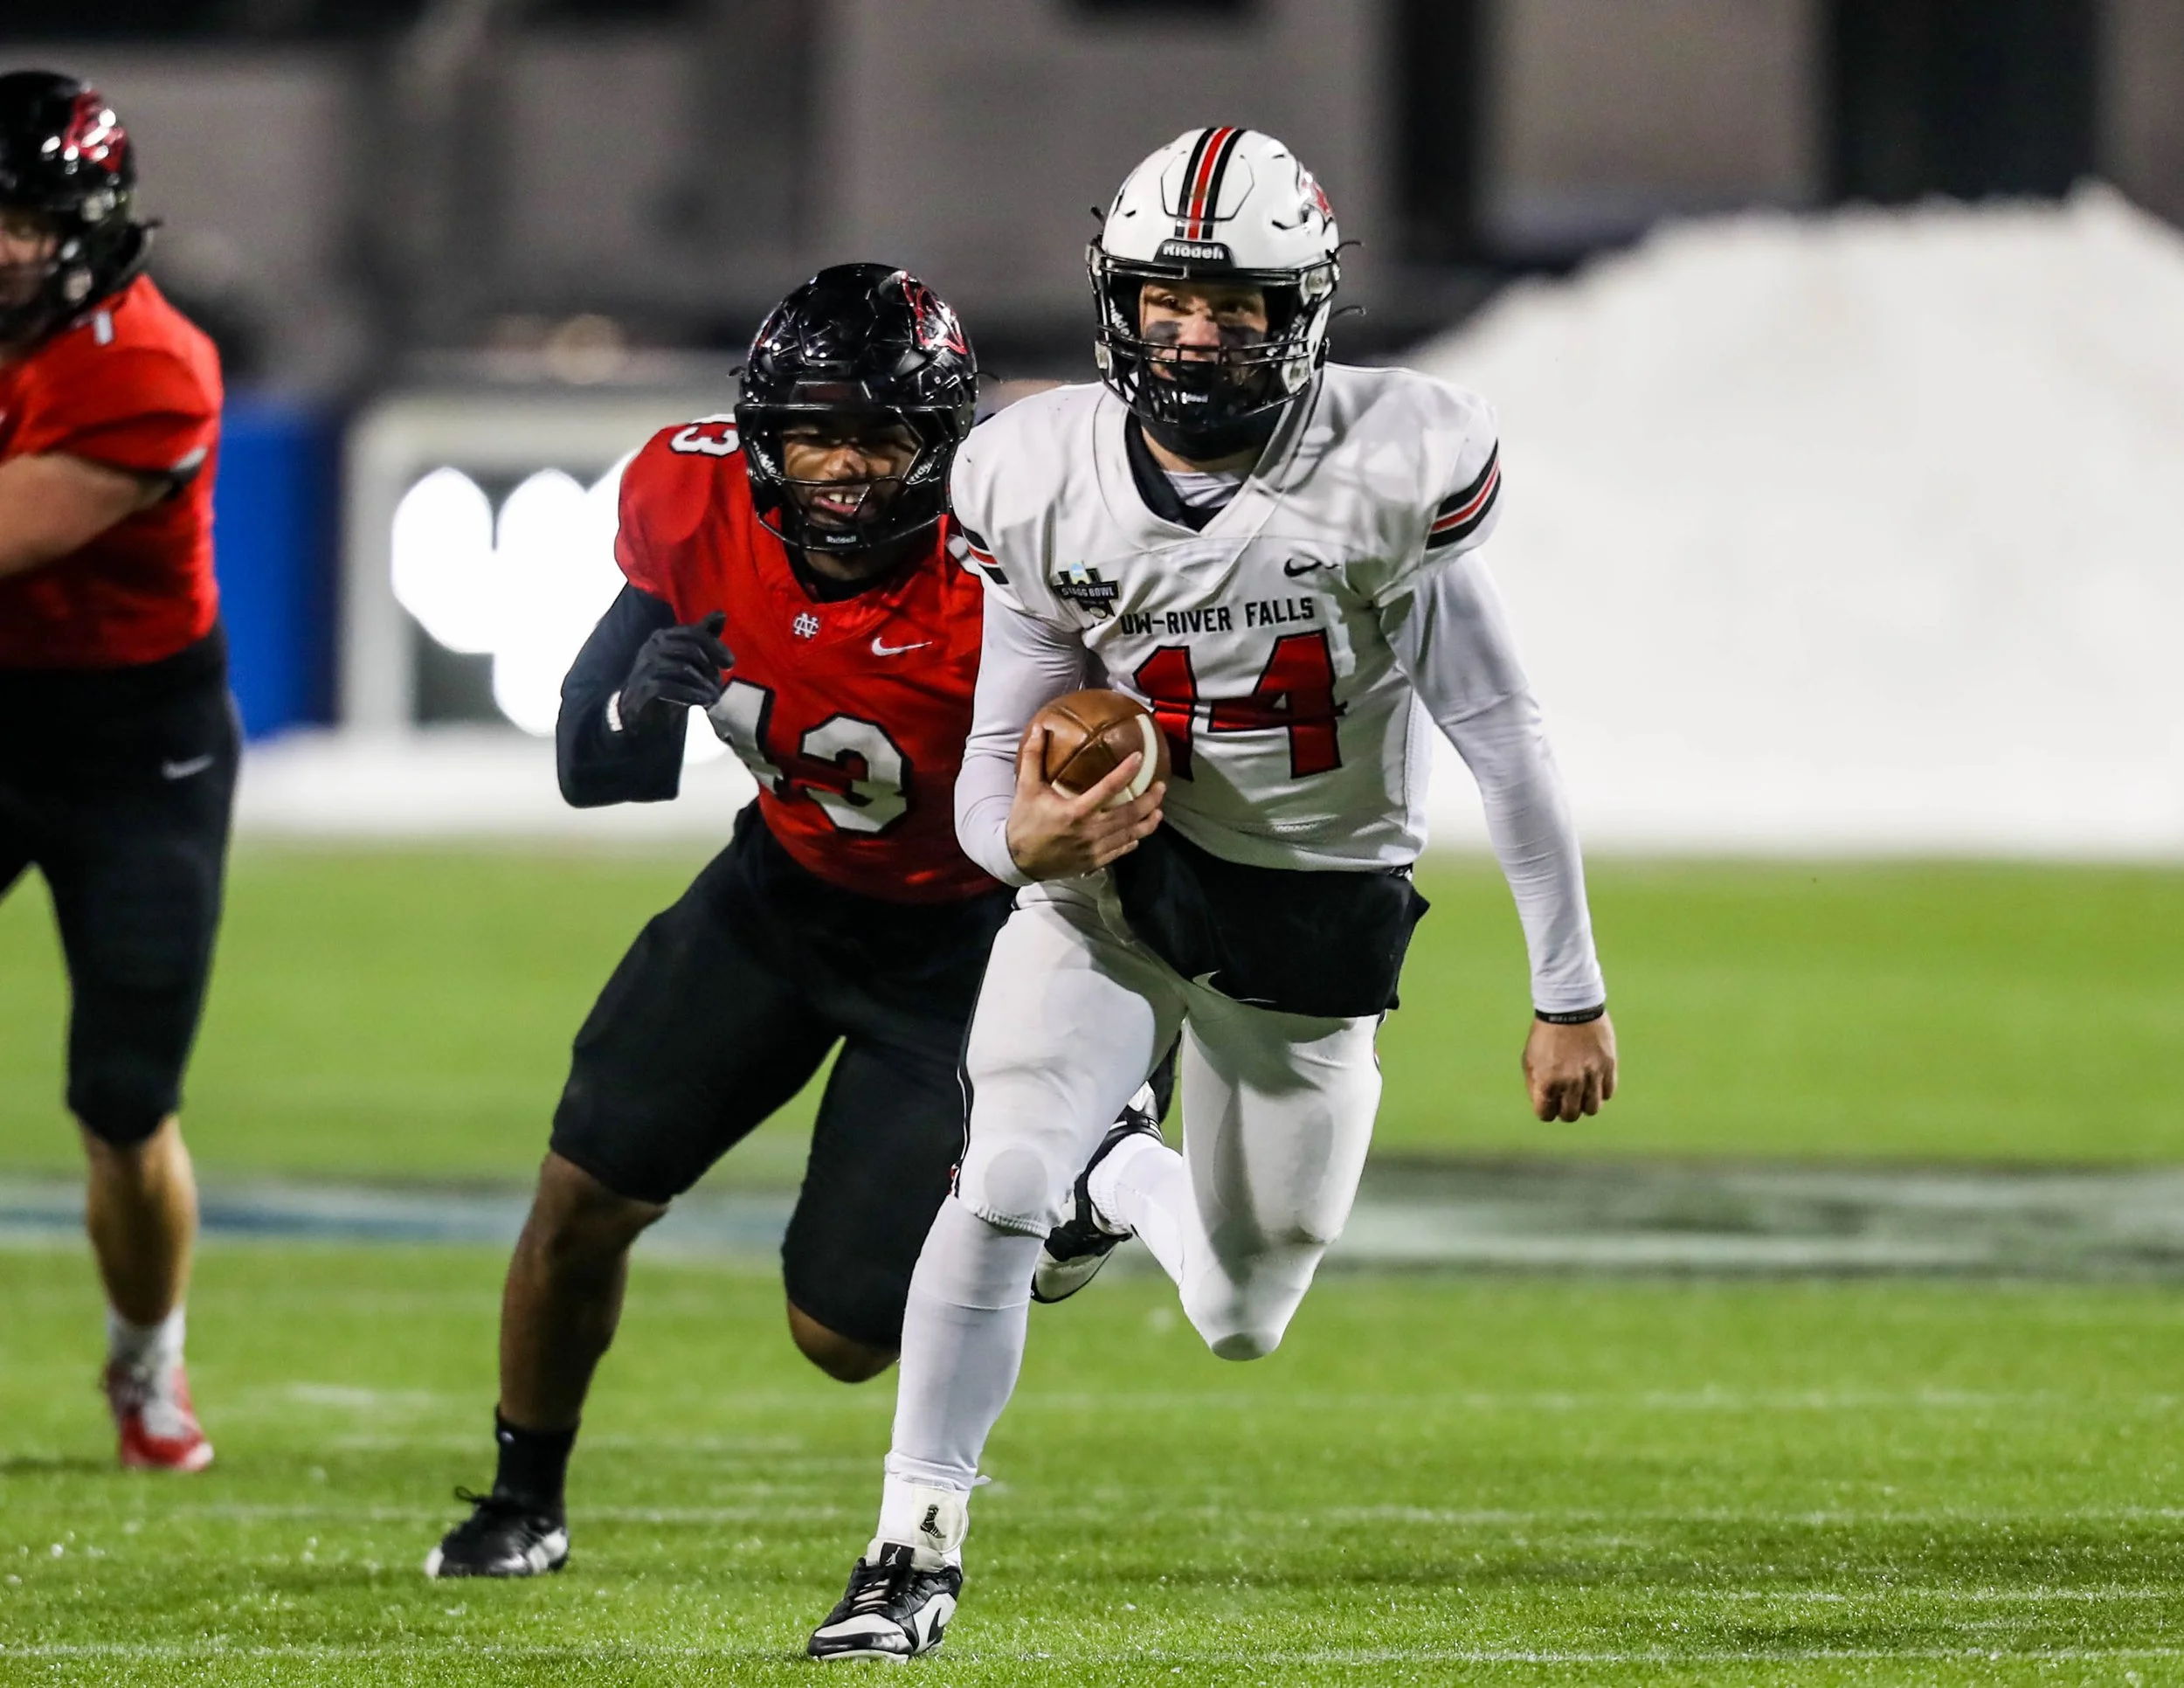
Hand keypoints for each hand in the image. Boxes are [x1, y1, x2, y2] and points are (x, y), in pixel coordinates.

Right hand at [617, 611, 731, 733]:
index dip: (716, 646)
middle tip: (719, 685)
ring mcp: (645, 667)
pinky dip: (691, 695)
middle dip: (710, 668)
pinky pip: (670, 688)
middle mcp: (652, 648)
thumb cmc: (670, 681)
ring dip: (704, 685)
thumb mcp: (689, 659)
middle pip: (691, 649)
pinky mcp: (642, 688)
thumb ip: (703, 638)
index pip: (694, 633)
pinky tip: (703, 702)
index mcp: (663, 637)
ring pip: (683, 669)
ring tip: (713, 697)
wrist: (643, 713)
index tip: (730, 663)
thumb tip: (721, 614)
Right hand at [1004, 725, 1163, 879]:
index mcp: (1076, 812)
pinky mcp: (1095, 862)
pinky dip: (1132, 841)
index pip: (1109, 789)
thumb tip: (1039, 728)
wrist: (1018, 860)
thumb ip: (1033, 758)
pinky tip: (1139, 833)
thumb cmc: (1024, 821)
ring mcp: (1094, 849)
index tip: (1140, 758)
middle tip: (1162, 787)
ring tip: (1159, 811)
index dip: (1126, 772)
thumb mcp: (1026, 788)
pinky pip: (1120, 851)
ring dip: (1147, 823)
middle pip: (1129, 815)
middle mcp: (1090, 832)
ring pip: (1129, 835)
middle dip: (1149, 801)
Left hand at [1523, 1013, 1616, 1122]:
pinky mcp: (1608, 1066)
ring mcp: (1591, 1075)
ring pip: (1592, 1108)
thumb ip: (1536, 1086)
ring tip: (1581, 1090)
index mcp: (1547, 1081)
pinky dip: (1601, 1090)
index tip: (1549, 1102)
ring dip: (1585, 1103)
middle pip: (1570, 1115)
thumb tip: (1546, 1105)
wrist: (1569, 1007)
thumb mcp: (1530, 1059)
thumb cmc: (1545, 1034)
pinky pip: (1608, 1092)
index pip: (1546, 1115)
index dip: (1546, 1110)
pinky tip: (1593, 1080)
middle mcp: (1570, 1082)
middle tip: (1565, 1097)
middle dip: (1565, 1109)